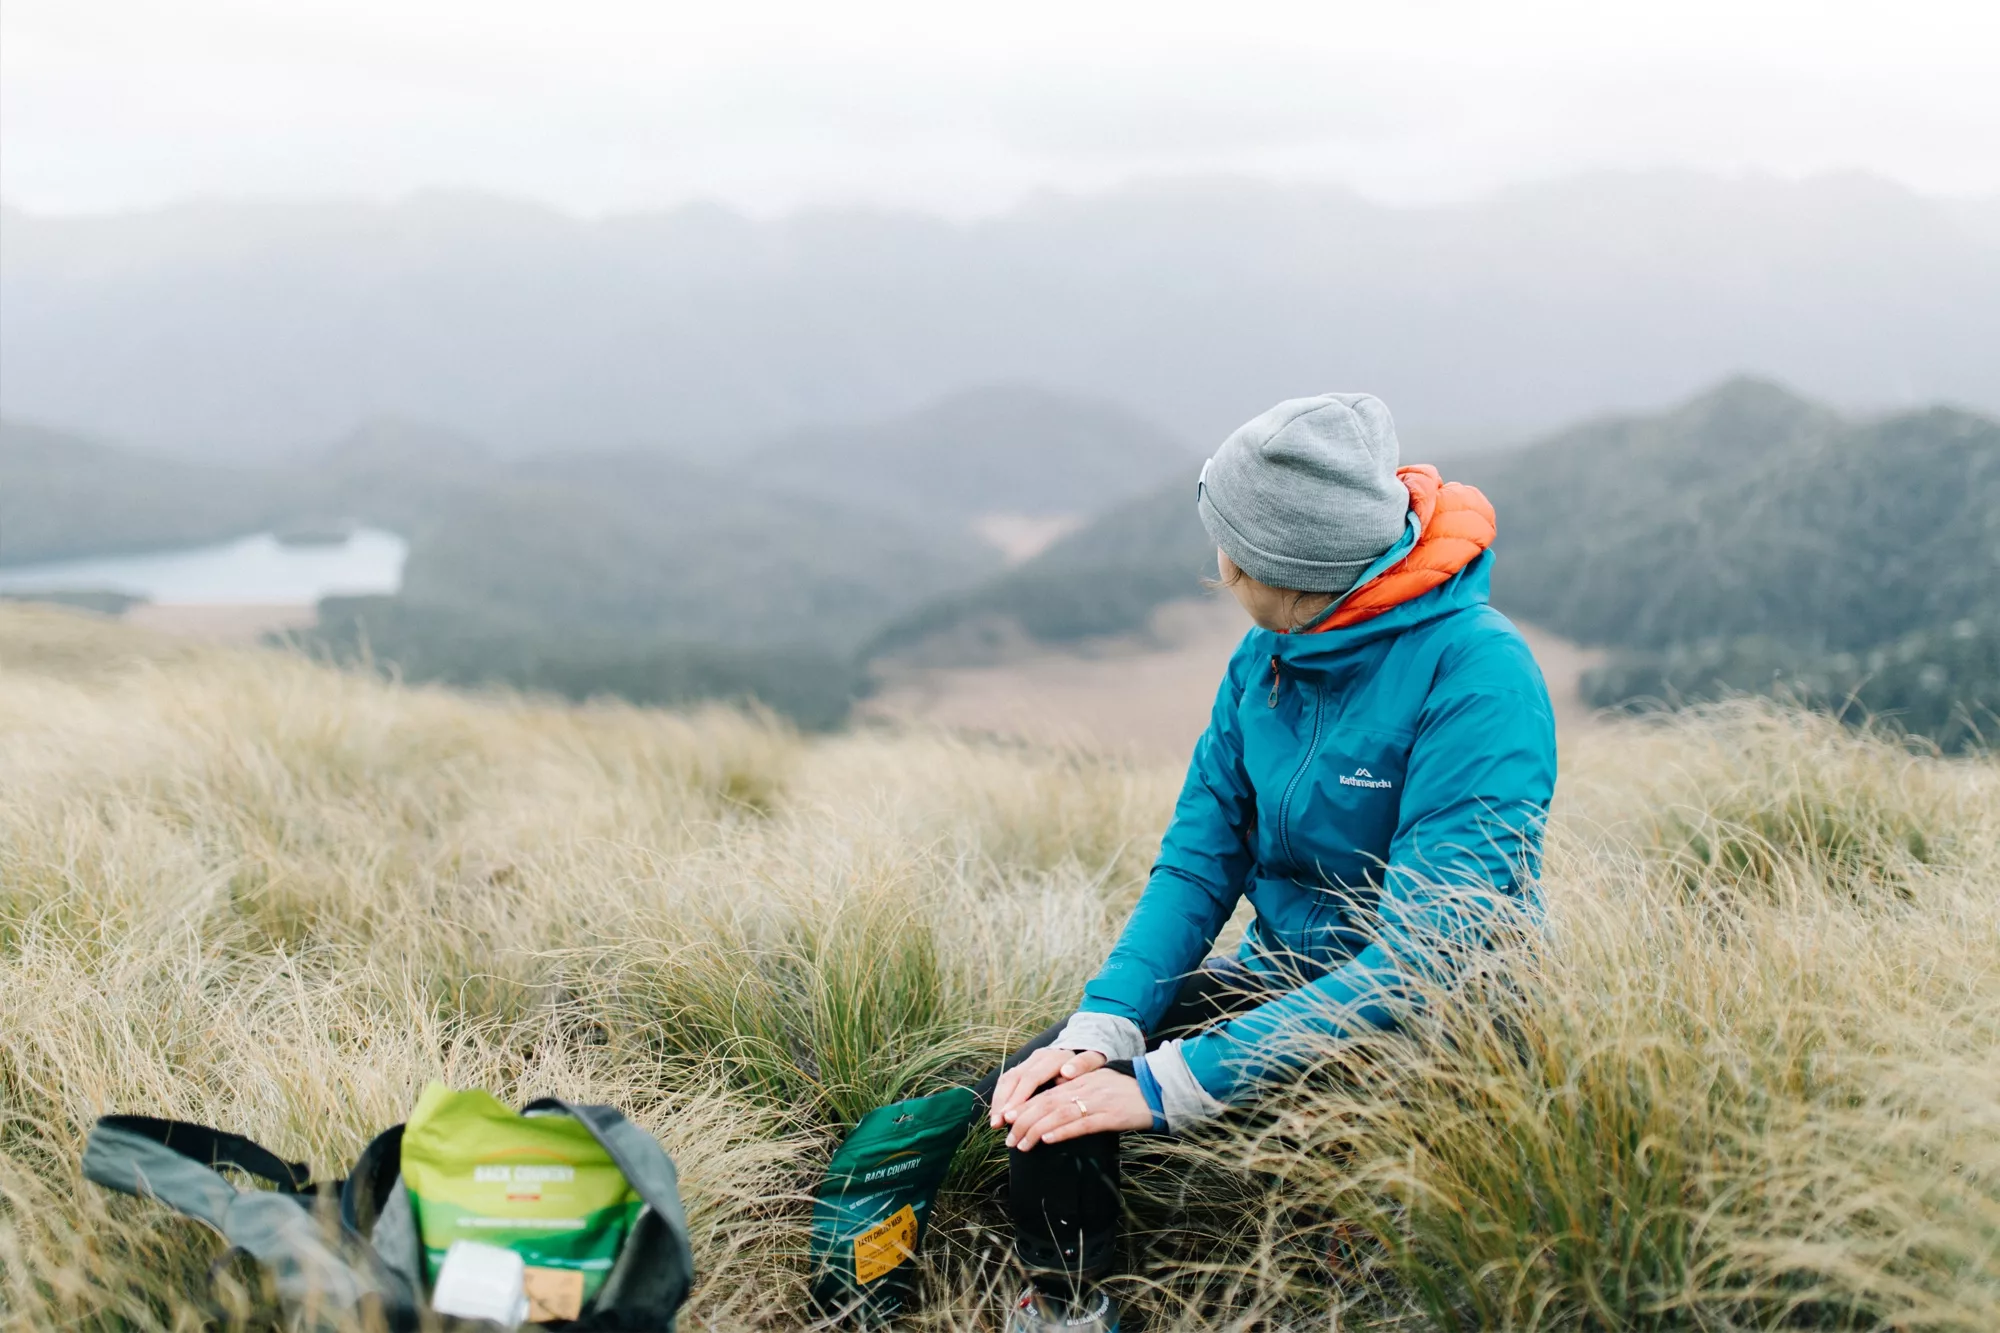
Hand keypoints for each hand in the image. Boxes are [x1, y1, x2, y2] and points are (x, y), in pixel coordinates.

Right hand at [989, 1047, 1105, 1128]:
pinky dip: (1001, 1099)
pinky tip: (998, 1116)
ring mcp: (1029, 1062)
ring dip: (999, 1102)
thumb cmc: (1091, 1063)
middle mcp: (1037, 1057)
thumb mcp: (1093, 1061)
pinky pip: (1008, 1082)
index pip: (1030, 1078)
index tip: (1010, 1115)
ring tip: (994, 1123)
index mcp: (1052, 1057)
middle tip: (997, 1123)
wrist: (1085, 1048)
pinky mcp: (1025, 1068)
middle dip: (1003, 1102)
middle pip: (1013, 1078)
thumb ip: (1083, 1065)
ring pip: (1007, 1080)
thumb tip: (1067, 1072)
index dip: (1018, 1097)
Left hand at [1006, 1068, 1153, 1149]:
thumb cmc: (1128, 1089)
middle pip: (1046, 1104)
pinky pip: (1082, 1124)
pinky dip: (1062, 1131)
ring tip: (1021, 1144)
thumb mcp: (1100, 1083)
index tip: (1007, 1120)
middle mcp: (1084, 1088)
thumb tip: (1056, 1096)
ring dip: (1036, 1130)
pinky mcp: (1111, 1116)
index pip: (1045, 1094)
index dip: (1024, 1107)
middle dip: (1024, 1122)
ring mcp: (1097, 1101)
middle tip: (1008, 1138)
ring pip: (1058, 1114)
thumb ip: (1078, 1088)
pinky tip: (1047, 1139)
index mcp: (1080, 1081)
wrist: (1158, 1088)